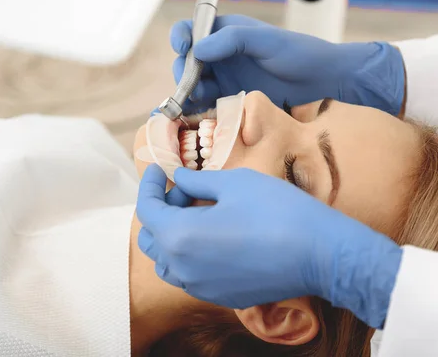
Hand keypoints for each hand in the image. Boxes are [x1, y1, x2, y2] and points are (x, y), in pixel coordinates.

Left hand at [136, 164, 402, 328]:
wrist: (321, 254)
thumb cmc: (278, 211)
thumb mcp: (234, 183)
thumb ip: (196, 182)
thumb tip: (177, 179)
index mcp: (180, 236)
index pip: (146, 209)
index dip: (149, 185)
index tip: (158, 170)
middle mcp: (183, 268)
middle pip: (151, 238)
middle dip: (161, 210)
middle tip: (187, 191)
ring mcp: (200, 288)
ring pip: (166, 262)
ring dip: (171, 235)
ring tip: (199, 214)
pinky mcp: (220, 297)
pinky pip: (189, 276)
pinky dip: (189, 254)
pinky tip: (214, 236)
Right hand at [170, 15, 404, 115]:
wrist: (320, 80)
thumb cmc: (297, 53)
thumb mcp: (265, 41)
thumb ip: (232, 40)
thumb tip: (198, 50)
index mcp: (225, 32)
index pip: (191, 29)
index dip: (181, 37)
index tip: (183, 49)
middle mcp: (220, 54)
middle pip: (186, 61)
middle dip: (183, 72)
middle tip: (193, 84)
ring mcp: (224, 77)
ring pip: (192, 84)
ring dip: (190, 92)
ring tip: (203, 98)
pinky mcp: (229, 98)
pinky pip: (206, 102)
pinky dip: (198, 108)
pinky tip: (200, 112)